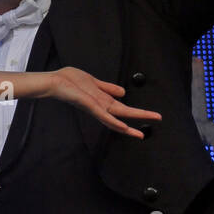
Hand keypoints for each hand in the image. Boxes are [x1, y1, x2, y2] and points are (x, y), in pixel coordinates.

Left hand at [45, 67, 161, 137]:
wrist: (54, 82)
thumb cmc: (70, 81)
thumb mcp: (94, 82)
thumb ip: (108, 88)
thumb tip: (123, 92)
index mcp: (102, 100)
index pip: (122, 109)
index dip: (136, 114)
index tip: (151, 116)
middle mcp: (100, 106)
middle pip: (123, 114)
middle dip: (141, 117)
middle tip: (159, 118)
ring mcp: (95, 107)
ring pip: (116, 118)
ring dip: (129, 126)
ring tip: (142, 132)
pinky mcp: (89, 106)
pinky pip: (103, 116)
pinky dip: (113, 122)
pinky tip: (123, 127)